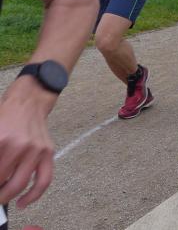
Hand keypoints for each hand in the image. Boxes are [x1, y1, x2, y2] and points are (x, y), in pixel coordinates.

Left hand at [0, 78, 56, 209]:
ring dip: (7, 196)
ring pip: (20, 184)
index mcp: (2, 140)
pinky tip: (23, 203)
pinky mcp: (48, 153)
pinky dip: (33, 195)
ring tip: (1, 199)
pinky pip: (44, 180)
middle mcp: (20, 146)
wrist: (29, 100)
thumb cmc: (6, 115)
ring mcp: (37, 150)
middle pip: (2, 180)